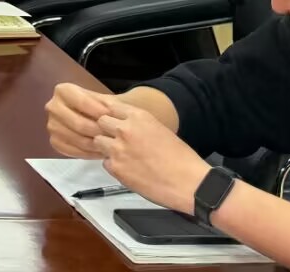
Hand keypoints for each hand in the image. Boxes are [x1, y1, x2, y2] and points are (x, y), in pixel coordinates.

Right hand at [46, 82, 110, 158]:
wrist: (101, 117)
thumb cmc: (107, 107)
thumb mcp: (113, 100)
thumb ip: (115, 105)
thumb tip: (116, 112)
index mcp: (63, 91)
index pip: (83, 102)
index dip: (101, 112)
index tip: (116, 120)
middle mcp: (53, 106)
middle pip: (79, 124)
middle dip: (99, 132)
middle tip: (115, 138)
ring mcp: (52, 125)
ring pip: (76, 139)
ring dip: (95, 145)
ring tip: (111, 146)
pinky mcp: (55, 141)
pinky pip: (71, 151)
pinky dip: (88, 153)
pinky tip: (100, 151)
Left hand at [93, 99, 211, 211]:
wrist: (190, 183)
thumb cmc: (181, 159)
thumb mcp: (160, 130)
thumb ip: (139, 125)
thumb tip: (125, 126)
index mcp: (139, 117)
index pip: (111, 107)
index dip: (112, 116)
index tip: (113, 122)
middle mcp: (125, 129)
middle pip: (101, 122)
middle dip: (107, 131)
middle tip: (118, 141)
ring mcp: (117, 148)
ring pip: (98, 142)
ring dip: (107, 148)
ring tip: (123, 157)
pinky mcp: (116, 168)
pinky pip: (105, 163)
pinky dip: (113, 166)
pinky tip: (129, 170)